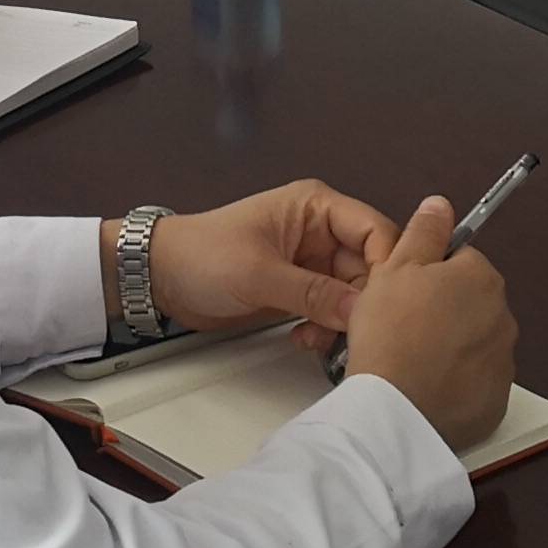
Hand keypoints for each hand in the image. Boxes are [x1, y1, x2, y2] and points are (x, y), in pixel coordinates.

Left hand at [141, 180, 403, 346]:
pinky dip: (326, 329)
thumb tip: (360, 311)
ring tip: (317, 338)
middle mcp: (320, 232)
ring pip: (353, 295)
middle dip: (361, 303)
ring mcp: (312, 263)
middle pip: (369, 268)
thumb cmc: (202, 254)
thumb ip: (313, 293)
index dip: (385, 266)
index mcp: (316, 207)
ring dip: (342, 322)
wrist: (162, 279)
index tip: (381, 303)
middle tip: (350, 331)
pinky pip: (332, 312)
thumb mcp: (260, 273)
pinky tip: (306, 339)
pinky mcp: (302, 290)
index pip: (374, 231)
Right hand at [338, 195, 516, 450]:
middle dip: (443, 311)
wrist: (394, 408)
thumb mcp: (395, 268)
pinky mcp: (496, 402)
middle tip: (402, 327)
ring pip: (474, 343)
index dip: (429, 274)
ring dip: (451, 347)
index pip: (460, 261)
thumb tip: (441, 205)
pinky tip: (427, 387)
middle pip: (470, 303)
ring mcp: (503, 362)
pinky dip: (456, 383)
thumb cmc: (391, 332)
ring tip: (412, 361)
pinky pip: (476, 383)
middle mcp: (503, 317)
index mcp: (481, 277)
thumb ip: (424, 232)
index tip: (405, 293)